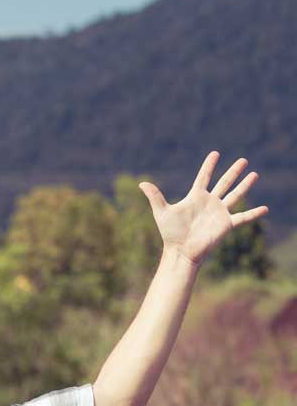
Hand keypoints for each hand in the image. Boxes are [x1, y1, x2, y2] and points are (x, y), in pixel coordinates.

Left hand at [140, 152, 267, 265]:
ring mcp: (219, 213)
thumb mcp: (162, 212)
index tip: (215, 153)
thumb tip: (141, 183)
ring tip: (254, 174)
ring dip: (245, 185)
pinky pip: (243, 218)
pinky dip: (254, 214)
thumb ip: (155, 196)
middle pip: (224, 183)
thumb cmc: (170, 233)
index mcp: (195, 197)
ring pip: (235, 195)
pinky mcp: (226, 224)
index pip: (203, 177)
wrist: (180, 251)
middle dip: (233, 171)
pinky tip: (265, 209)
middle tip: (243, 160)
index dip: (208, 166)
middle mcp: (209, 203)